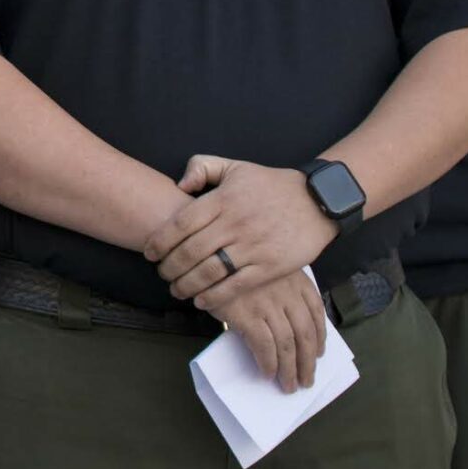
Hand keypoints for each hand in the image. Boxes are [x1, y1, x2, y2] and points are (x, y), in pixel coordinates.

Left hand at [146, 156, 336, 300]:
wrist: (318, 200)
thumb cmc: (271, 185)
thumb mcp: (235, 167)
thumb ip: (202, 167)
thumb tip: (180, 185)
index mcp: (223, 200)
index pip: (181, 223)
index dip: (160, 241)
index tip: (149, 253)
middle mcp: (235, 224)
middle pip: (191, 251)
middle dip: (170, 267)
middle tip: (161, 274)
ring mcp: (254, 246)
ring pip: (210, 271)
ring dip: (187, 284)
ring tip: (176, 290)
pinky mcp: (271, 266)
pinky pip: (237, 285)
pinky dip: (216, 296)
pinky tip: (202, 300)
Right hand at [206, 268, 329, 393]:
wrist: (204, 259)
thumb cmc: (234, 265)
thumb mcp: (266, 270)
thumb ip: (281, 290)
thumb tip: (291, 326)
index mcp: (295, 279)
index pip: (316, 313)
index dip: (320, 337)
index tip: (319, 353)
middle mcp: (286, 292)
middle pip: (305, 334)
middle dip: (308, 361)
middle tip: (306, 380)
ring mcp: (267, 303)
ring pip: (287, 344)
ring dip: (290, 369)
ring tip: (288, 385)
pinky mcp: (246, 314)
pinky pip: (264, 345)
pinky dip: (268, 362)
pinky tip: (267, 373)